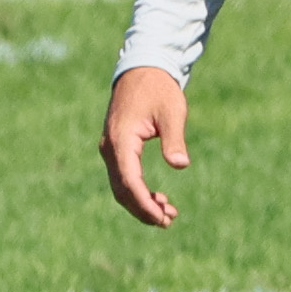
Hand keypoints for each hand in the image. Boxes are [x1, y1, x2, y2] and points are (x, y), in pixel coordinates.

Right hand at [103, 67, 192, 227]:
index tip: (162, 218)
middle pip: (122, 190)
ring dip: (141, 203)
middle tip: (168, 221)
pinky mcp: (116, 148)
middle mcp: (110, 148)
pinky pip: (123, 177)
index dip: (144, 204)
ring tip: (168, 213)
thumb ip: (174, 138)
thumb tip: (180, 164)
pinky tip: (158, 198)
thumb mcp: (172, 111)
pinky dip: (138, 191)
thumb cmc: (159, 89)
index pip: (129, 181)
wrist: (142, 69)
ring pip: (121, 186)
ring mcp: (110, 149)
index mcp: (122, 140)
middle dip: (143, 210)